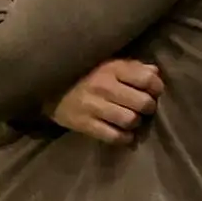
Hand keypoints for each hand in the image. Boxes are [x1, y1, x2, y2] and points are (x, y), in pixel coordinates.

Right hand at [48, 60, 163, 144]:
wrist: (45, 85)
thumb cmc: (82, 72)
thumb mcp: (106, 62)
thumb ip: (131, 67)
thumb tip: (155, 72)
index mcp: (112, 68)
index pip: (147, 79)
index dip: (156, 87)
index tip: (154, 91)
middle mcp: (104, 86)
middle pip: (143, 103)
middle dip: (148, 107)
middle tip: (144, 108)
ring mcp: (94, 106)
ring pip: (130, 120)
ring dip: (135, 123)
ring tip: (131, 120)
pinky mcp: (84, 124)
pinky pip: (113, 136)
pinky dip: (124, 138)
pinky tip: (124, 134)